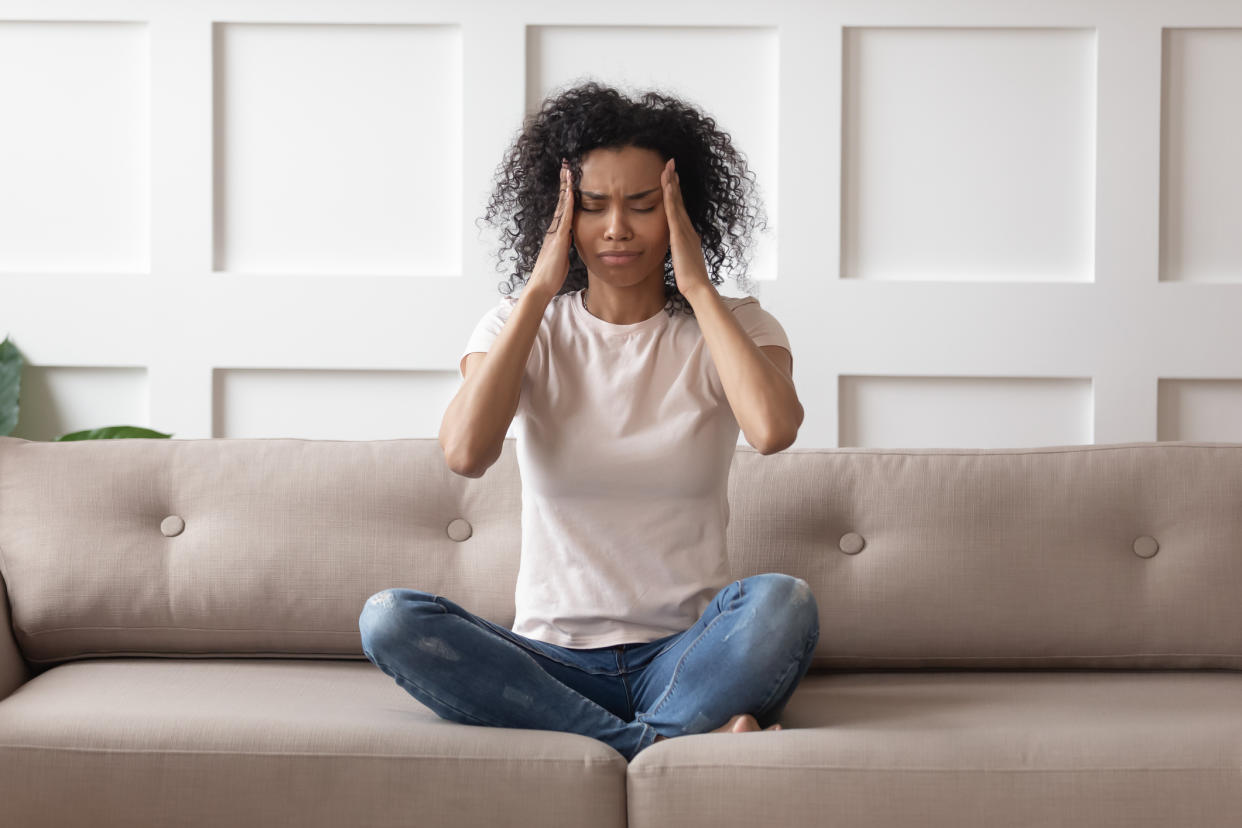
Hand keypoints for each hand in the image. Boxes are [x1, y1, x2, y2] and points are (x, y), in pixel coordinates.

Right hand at [527, 158, 575, 295]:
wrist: (541, 286)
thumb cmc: (552, 274)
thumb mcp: (563, 255)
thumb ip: (566, 244)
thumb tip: (570, 237)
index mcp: (556, 232)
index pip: (563, 207)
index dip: (566, 191)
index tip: (569, 176)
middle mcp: (554, 228)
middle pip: (561, 200)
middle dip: (564, 182)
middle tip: (566, 163)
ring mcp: (555, 232)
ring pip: (562, 205)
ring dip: (566, 187)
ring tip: (568, 170)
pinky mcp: (558, 239)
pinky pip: (565, 218)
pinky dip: (568, 204)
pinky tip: (572, 192)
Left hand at [661, 157, 713, 299]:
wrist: (698, 287)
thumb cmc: (692, 279)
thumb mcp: (686, 260)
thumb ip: (684, 249)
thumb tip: (685, 244)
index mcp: (688, 234)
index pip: (680, 209)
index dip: (676, 192)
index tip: (672, 178)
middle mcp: (688, 228)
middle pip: (679, 200)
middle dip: (674, 181)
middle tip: (670, 164)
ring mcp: (684, 231)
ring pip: (676, 202)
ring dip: (671, 183)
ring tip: (667, 167)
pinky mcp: (679, 235)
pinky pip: (673, 212)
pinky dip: (670, 197)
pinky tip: (666, 185)